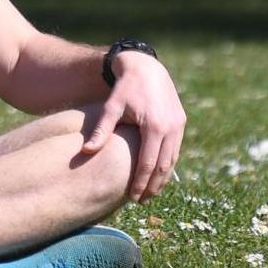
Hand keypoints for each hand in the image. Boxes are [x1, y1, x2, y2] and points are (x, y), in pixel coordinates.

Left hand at [80, 51, 184, 202]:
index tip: (132, 198)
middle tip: (142, 201)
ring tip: (151, 192)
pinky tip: (159, 174)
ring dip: (163, 178)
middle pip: (163, 167)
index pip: (147, 164)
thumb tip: (86, 151)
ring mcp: (178, 124)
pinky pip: (176, 148)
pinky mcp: (181, 120)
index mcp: (154, 127)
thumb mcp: (111, 107)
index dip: (140, 183)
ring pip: (172, 159)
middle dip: (153, 186)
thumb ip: (102, 130)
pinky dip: (168, 163)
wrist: (145, 66)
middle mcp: (170, 128)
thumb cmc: (124, 87)